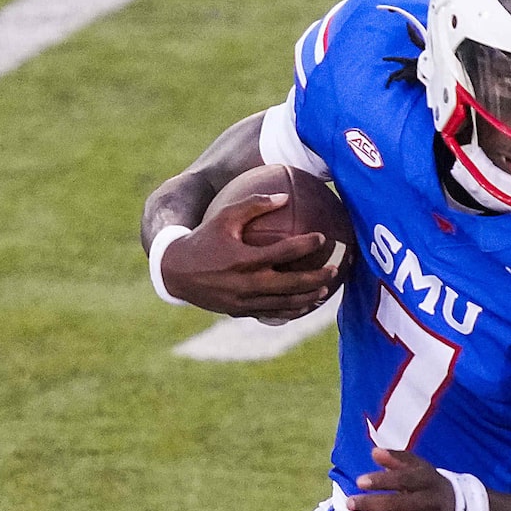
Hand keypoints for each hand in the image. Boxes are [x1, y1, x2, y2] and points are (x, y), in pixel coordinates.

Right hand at [158, 195, 344, 321]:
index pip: (284, 252)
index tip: (322, 238)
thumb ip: (254, 205)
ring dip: (307, 298)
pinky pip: (271, 314)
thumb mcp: (224, 216)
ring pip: (284, 304)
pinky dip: (290, 311)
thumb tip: (285, 196)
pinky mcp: (240, 312)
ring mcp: (244, 302)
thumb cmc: (203, 238)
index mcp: (244, 259)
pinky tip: (303, 305)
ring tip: (324, 291)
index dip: (306, 244)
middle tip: (334, 269)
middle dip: (316, 277)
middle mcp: (246, 284)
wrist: (176, 272)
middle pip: (291, 284)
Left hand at [345, 447, 455, 510]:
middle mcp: (431, 502)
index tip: (359, 481)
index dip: (382, 481)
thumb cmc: (426, 482)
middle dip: (371, 505)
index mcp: (428, 480)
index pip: (404, 479)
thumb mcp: (416, 466)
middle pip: (399, 505)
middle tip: (349, 503)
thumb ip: (395, 459)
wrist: (454, 506)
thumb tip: (375, 452)